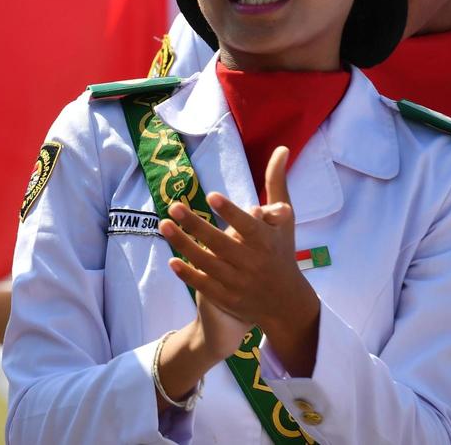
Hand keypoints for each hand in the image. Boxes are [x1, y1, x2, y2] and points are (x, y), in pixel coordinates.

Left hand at [160, 147, 320, 375]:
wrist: (286, 302)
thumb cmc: (281, 250)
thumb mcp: (285, 220)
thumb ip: (277, 184)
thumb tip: (282, 148)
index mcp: (267, 240)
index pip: (247, 225)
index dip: (230, 212)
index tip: (211, 195)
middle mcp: (253, 262)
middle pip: (221, 243)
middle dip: (196, 225)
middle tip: (173, 205)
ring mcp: (239, 282)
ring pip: (207, 263)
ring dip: (184, 245)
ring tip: (163, 224)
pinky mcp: (227, 298)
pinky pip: (204, 285)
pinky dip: (188, 274)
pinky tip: (171, 260)